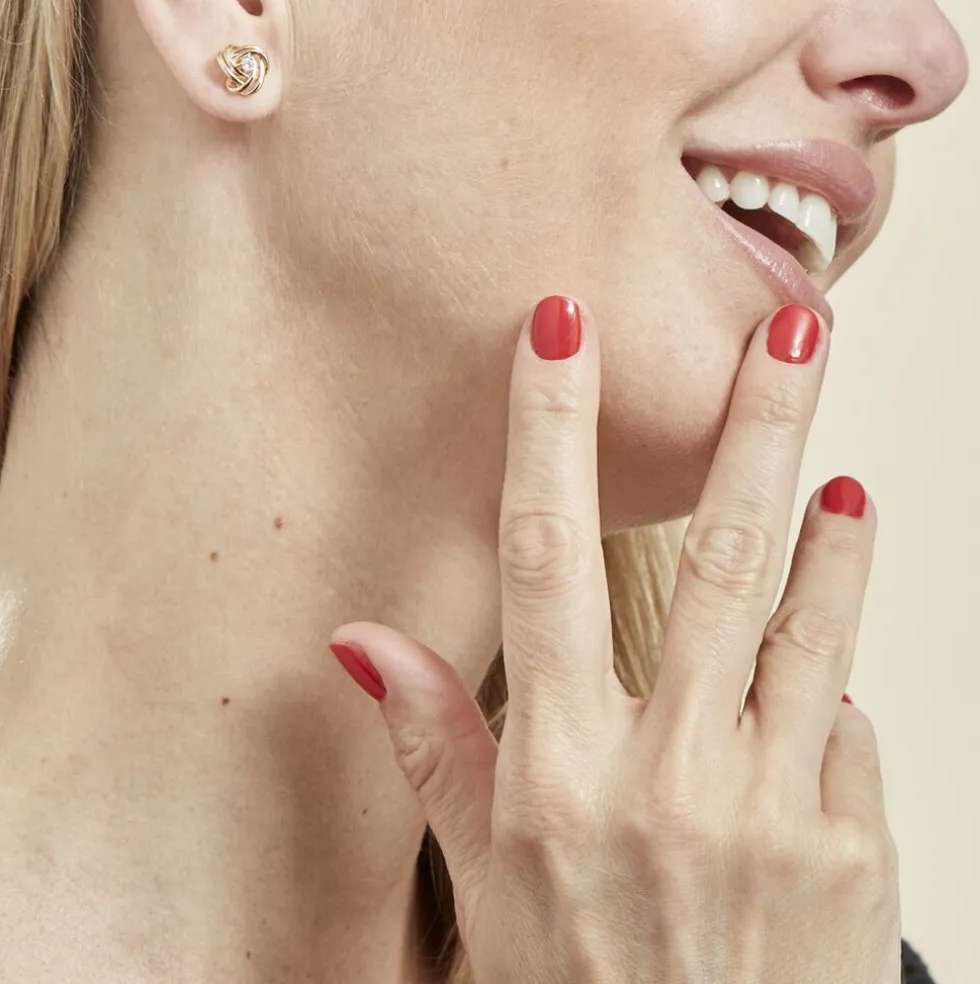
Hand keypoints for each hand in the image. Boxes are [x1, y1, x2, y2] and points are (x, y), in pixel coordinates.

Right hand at [329, 296, 901, 982]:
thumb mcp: (480, 880)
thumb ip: (432, 747)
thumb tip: (364, 643)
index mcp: (556, 772)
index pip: (543, 558)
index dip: (549, 432)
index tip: (561, 330)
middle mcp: (666, 774)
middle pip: (714, 561)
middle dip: (750, 430)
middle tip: (785, 334)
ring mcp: (772, 809)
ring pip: (808, 627)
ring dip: (826, 531)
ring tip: (835, 467)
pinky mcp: (852, 849)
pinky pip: (844, 731)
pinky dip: (830, 684)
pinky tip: (813, 675)